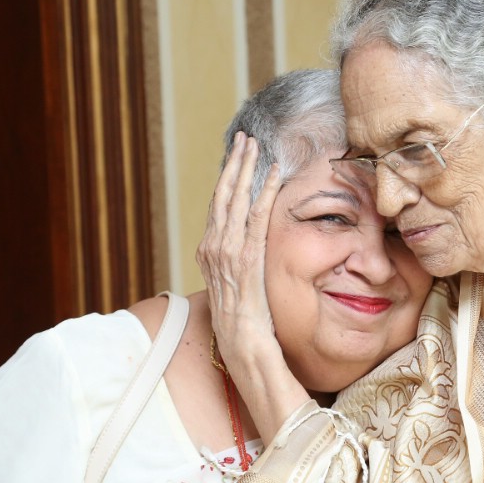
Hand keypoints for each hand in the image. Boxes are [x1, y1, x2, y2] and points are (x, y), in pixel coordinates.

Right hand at [196, 132, 279, 353]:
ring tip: (254, 145)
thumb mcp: (234, 285)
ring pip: (235, 198)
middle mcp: (213, 246)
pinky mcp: (247, 256)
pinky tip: (274, 172)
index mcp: (209, 250)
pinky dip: (265, 191)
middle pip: (222, 194)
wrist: (241, 343)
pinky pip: (257, 216)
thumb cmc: (243, 320)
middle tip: (243, 139)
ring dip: (246, 168)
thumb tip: (245, 249)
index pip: (217, 205)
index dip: (226, 178)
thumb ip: (236, 262)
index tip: (235, 156)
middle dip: (233, 163)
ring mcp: (228, 250)